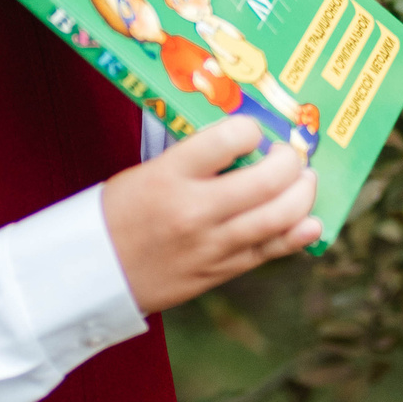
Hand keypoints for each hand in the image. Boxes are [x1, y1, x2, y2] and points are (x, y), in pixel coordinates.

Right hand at [101, 118, 319, 315]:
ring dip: (302, 194)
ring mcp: (211, 246)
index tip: (251, 131)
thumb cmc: (119, 213)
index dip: (250, 129)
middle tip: (291, 155)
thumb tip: (245, 144)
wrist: (92, 273)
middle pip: (267, 181)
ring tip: (305, 181)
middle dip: (291, 161)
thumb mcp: (147, 172)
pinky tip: (310, 222)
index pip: (229, 139)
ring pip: (278, 218)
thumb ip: (195, 160)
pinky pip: (269, 252)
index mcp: (169, 176)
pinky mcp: (219, 272)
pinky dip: (297, 235)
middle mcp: (194, 210)